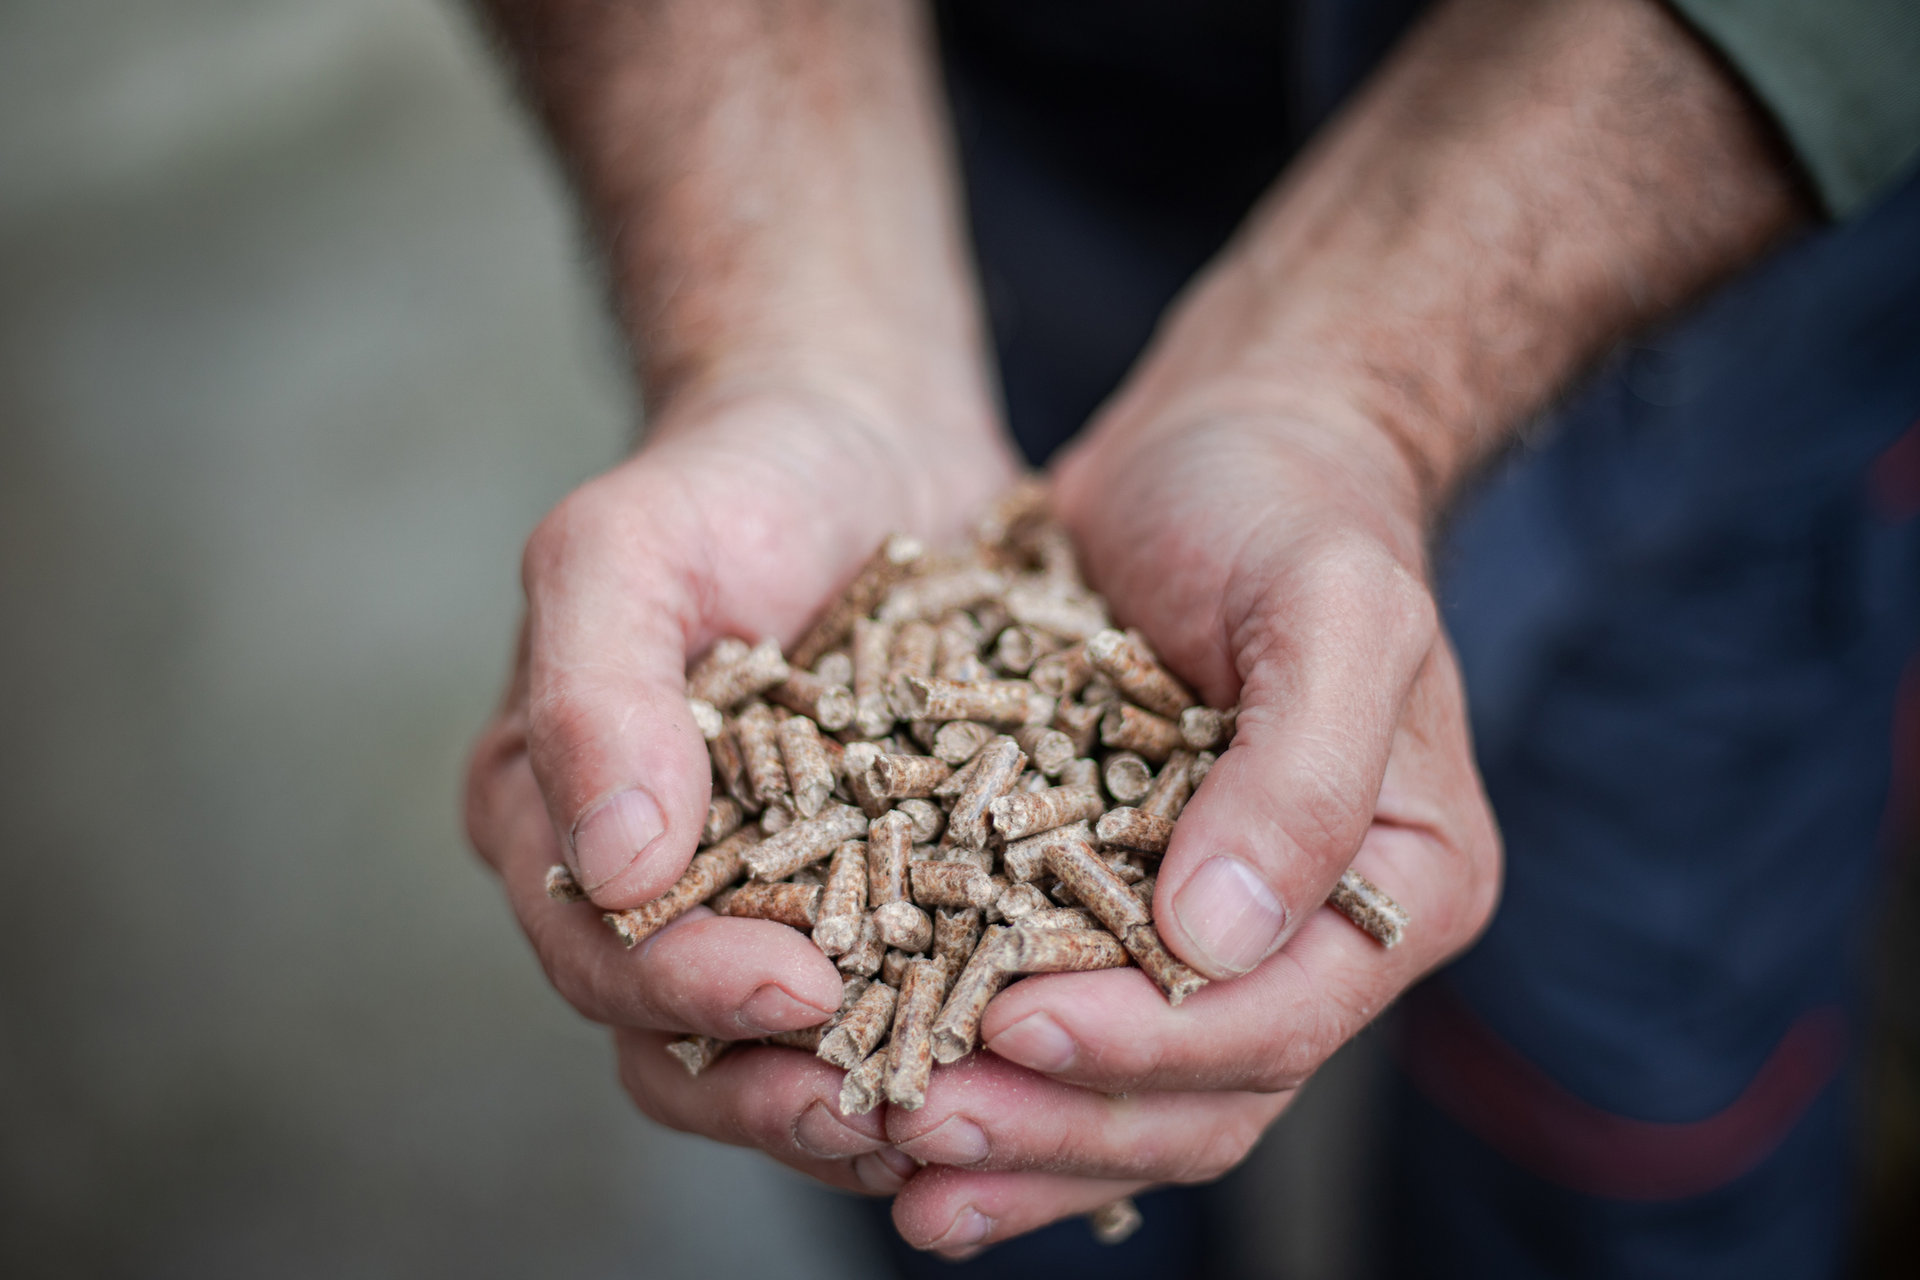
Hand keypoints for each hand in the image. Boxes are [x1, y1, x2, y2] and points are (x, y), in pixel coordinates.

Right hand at [465, 386, 1017, 1194]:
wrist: (862, 436)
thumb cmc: (728, 477)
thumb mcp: (626, 548)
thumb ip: (595, 695)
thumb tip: (620, 863)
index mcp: (557, 818)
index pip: (598, 950)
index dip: (686, 991)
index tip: (798, 991)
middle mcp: (652, 883)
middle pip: (685, 1040)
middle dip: (779, 1090)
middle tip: (884, 1109)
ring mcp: (765, 898)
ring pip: (794, 1048)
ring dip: (869, 1093)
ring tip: (963, 1115)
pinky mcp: (876, 891)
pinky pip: (901, 992)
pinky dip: (947, 1033)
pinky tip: (1024, 1053)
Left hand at [878, 397, 1502, 1253]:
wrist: (1220, 450)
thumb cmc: (1289, 507)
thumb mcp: (1329, 605)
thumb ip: (1299, 772)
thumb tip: (1214, 941)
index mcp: (1397, 886)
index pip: (1278, 1020)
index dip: (1147, 1045)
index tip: (1014, 1022)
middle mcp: (1312, 940)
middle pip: (1195, 1096)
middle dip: (1061, 1125)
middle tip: (925, 1123)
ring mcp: (1213, 939)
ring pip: (1120, 1094)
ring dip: (1013, 1137)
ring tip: (893, 1151)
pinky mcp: (1115, 913)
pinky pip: (1055, 1024)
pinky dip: (982, 1074)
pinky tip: (890, 1102)